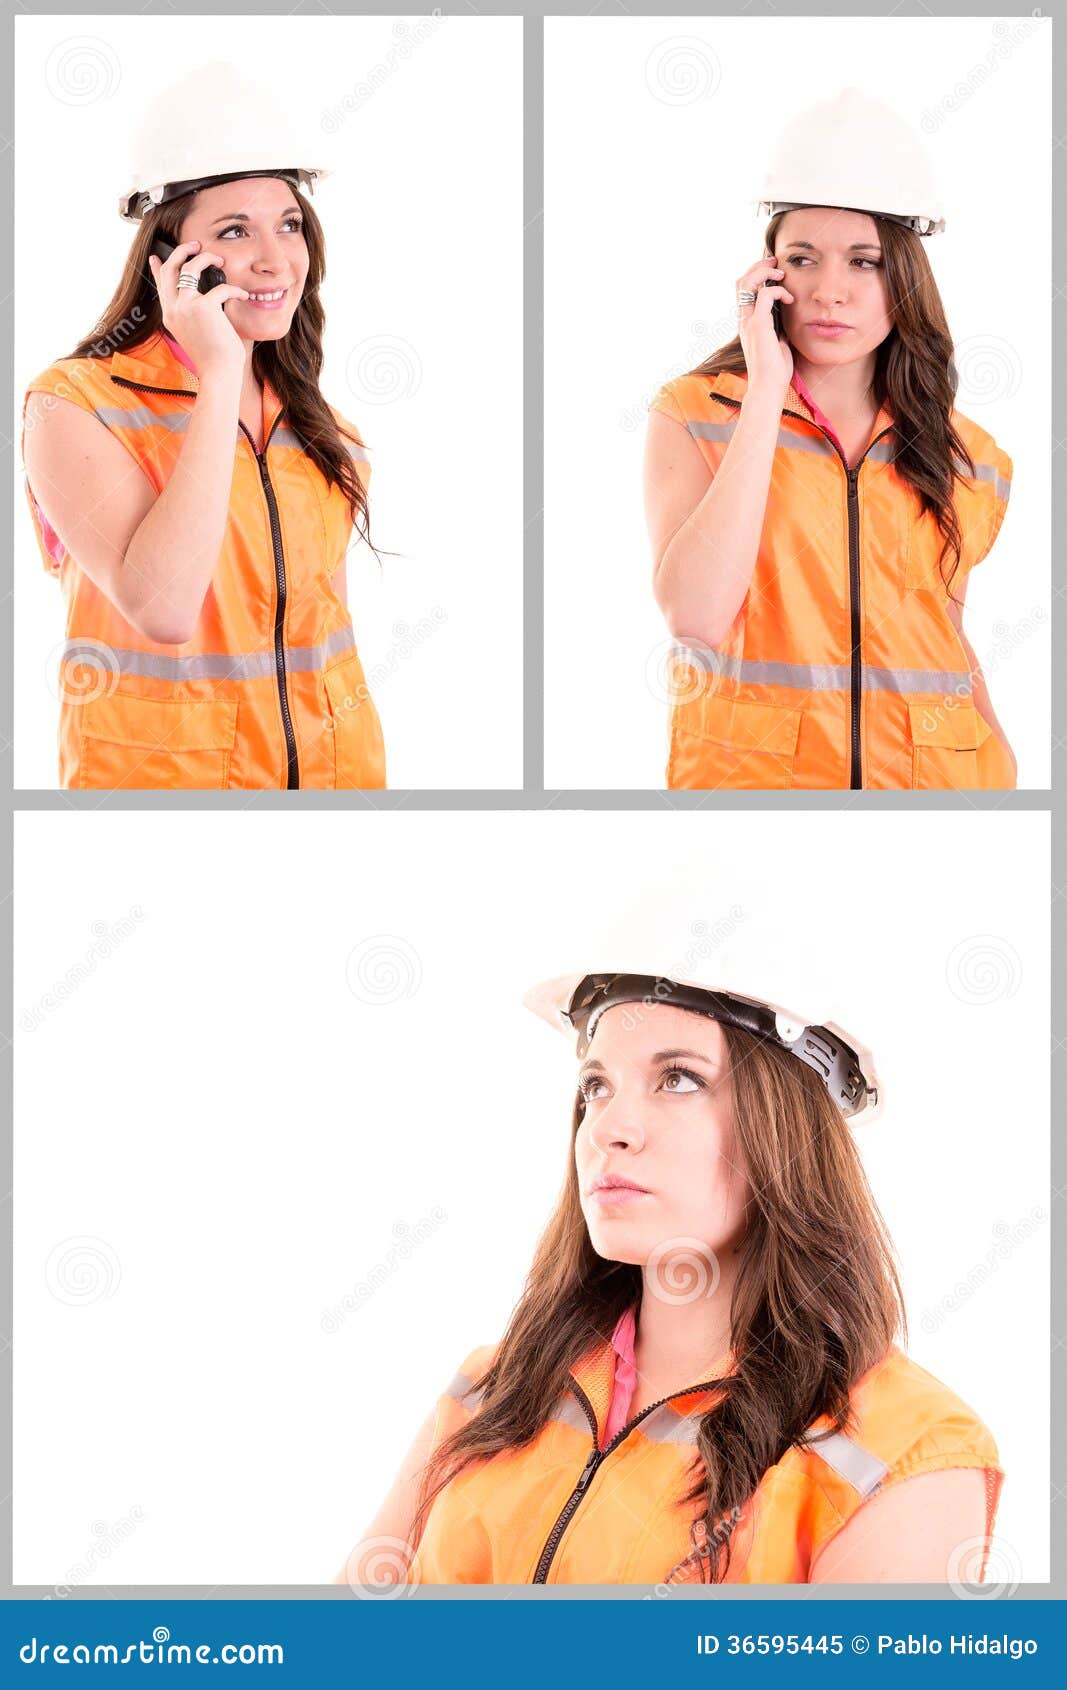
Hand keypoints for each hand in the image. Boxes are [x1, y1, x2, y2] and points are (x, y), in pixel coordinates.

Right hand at [147, 240, 249, 382]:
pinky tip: (243, 295)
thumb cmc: (213, 356)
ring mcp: (185, 307)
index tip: (157, 257)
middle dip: (182, 251)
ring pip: (189, 268)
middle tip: (196, 245)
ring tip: (220, 260)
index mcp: (170, 316)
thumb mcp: (196, 333)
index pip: (160, 285)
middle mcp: (173, 309)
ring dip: (206, 259)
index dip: (158, 268)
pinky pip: (220, 287)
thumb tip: (205, 297)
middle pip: (169, 269)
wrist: (218, 373)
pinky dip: (234, 290)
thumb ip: (193, 314)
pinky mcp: (203, 308)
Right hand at [735, 255, 793, 399]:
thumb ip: (777, 325)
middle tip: (776, 262)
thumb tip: (786, 313)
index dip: (756, 274)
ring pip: (748, 282)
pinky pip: (764, 295)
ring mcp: (748, 322)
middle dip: (759, 266)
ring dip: (765, 272)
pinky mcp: (757, 326)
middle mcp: (743, 320)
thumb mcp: (777, 341)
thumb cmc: (775, 370)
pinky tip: (790, 299)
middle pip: (741, 281)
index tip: (775, 271)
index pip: (743, 290)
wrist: (768, 388)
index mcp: (746, 323)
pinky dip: (778, 291)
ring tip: (781, 273)